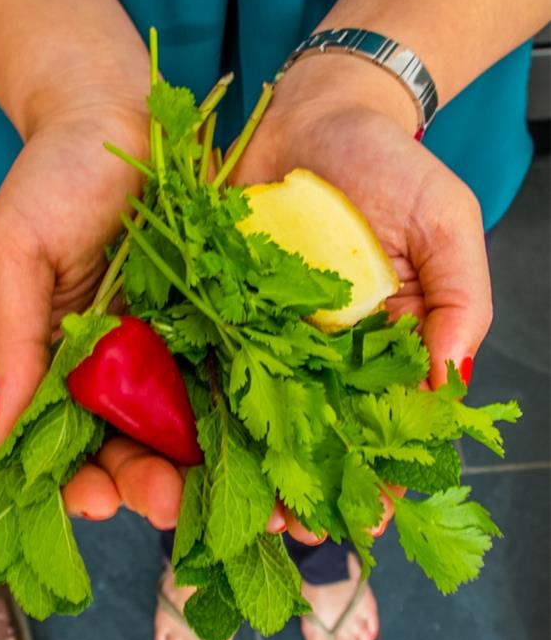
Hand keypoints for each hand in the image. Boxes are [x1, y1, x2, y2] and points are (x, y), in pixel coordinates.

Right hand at [0, 93, 323, 542]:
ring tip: (239, 501)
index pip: (71, 439)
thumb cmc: (54, 175)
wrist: (119, 114)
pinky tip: (277, 442)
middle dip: (153, 485)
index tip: (96, 500)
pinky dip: (259, 411)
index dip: (82, 477)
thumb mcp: (15, 251)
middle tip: (170, 505)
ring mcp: (180, 343)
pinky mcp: (227, 317)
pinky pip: (243, 370)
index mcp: (70, 360)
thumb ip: (10, 338)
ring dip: (216, 468)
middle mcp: (127, 364)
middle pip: (139, 444)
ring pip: (197, 422)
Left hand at [233, 55, 492, 529]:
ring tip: (230, 505)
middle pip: (312, 430)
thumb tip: (447, 380)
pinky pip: (204, 356)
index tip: (365, 515)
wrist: (318, 111)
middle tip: (285, 527)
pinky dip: (191, 398)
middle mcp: (319, 348)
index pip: (382, 422)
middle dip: (301, 482)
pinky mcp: (217, 303)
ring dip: (243, 460)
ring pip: (254, 409)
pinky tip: (180, 441)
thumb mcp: (444, 221)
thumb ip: (460, 298)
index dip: (377, 471)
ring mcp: (264, 329)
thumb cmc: (389, 163)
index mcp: (380, 342)